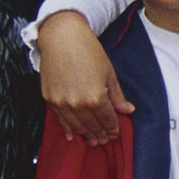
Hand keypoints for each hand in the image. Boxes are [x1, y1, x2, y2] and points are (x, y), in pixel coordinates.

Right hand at [39, 10, 132, 143]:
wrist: (61, 37)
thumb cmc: (88, 51)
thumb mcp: (108, 72)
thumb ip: (116, 95)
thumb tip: (128, 111)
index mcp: (96, 97)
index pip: (107, 120)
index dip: (112, 128)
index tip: (115, 133)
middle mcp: (77, 104)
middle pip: (92, 125)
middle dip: (100, 134)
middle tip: (105, 140)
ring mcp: (61, 103)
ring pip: (76, 126)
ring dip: (86, 135)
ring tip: (93, 141)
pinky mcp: (50, 99)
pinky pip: (60, 120)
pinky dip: (67, 129)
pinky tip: (72, 136)